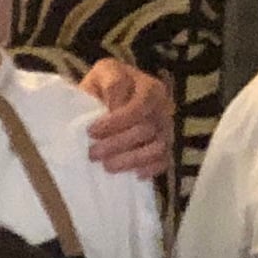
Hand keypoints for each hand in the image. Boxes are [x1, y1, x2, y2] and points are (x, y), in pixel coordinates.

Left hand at [78, 57, 171, 181]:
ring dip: (131, 158)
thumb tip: (104, 115)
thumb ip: (95, 94)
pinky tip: (133, 174)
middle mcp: (160, 101)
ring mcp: (166, 122)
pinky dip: (150, 168)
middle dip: (117, 143)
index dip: (114, 121)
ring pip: (158, 145)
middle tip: (93, 154)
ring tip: (108, 166)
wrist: (106, 101)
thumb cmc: (98, 92)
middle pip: (146, 127)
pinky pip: (165, 158)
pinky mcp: (167, 142)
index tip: (90, 132)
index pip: (136, 104)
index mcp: (142, 83)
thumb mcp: (92, 84)